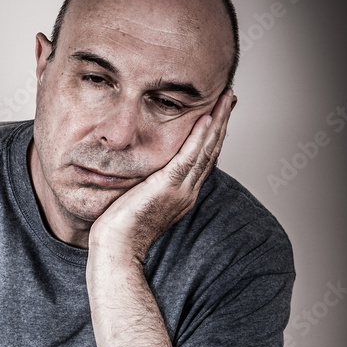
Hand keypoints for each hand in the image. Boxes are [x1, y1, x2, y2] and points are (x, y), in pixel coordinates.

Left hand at [89, 89, 235, 263]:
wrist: (117, 248)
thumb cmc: (120, 230)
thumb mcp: (138, 200)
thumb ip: (146, 184)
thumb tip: (141, 172)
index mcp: (181, 195)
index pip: (203, 160)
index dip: (213, 136)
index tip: (218, 114)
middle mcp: (186, 192)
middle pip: (211, 151)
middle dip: (222, 123)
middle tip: (230, 98)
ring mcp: (180, 190)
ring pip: (206, 150)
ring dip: (217, 123)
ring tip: (226, 99)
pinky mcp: (167, 187)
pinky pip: (188, 158)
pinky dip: (199, 137)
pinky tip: (206, 119)